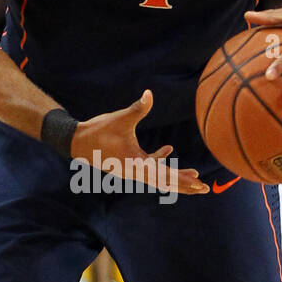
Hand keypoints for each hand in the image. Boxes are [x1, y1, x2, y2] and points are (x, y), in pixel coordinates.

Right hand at [71, 90, 208, 195]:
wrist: (76, 141)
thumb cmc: (97, 131)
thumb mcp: (119, 119)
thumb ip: (137, 108)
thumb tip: (149, 94)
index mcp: (137, 164)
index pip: (166, 175)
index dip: (184, 180)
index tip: (199, 185)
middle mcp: (136, 171)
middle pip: (166, 181)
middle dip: (185, 184)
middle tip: (205, 188)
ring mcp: (132, 169)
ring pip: (158, 175)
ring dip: (175, 176)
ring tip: (194, 177)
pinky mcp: (129, 162)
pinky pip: (149, 165)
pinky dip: (160, 160)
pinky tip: (170, 150)